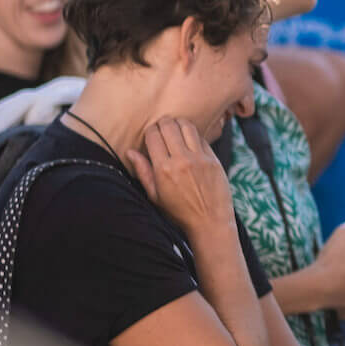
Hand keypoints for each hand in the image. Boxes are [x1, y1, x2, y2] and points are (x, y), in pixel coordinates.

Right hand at [123, 117, 234, 238]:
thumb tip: (130, 152)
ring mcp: (200, 158)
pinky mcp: (214, 159)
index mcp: (163, 169)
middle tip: (162, 127)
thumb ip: (143, 171)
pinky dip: (194, 135)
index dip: (150, 131)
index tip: (151, 134)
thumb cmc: (179, 212)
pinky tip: (190, 141)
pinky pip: (202, 138)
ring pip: (187, 126)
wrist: (210, 222)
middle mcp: (181, 160)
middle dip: (163, 123)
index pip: (153, 135)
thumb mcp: (155, 195)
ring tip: (176, 128)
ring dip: (179, 123)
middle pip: (169, 125)